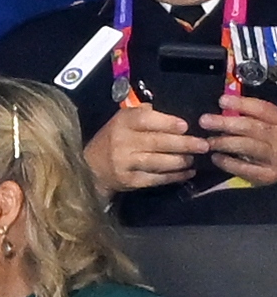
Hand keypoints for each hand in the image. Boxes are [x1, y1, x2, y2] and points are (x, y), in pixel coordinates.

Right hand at [84, 104, 209, 199]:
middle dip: (183, 144)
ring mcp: (125, 164)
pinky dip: (172, 177)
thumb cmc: (113, 139)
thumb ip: (144, 115)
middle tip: (203, 145)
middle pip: (157, 143)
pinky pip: (155, 179)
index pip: (146, 121)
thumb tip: (172, 117)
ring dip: (179, 161)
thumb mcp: (122, 120)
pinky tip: (186, 173)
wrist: (92, 167)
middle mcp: (123, 142)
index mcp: (122, 123)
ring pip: (157, 162)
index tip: (185, 126)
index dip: (167, 123)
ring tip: (195, 159)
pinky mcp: (129, 181)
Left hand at [200, 96, 276, 185]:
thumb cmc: (275, 144)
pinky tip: (215, 158)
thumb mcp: (272, 127)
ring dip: (224, 142)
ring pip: (246, 146)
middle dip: (226, 123)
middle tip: (204, 121)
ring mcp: (274, 158)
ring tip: (208, 141)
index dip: (241, 104)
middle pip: (251, 127)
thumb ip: (256, 119)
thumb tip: (229, 111)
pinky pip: (244, 168)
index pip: (262, 109)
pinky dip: (228, 163)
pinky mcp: (267, 176)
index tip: (222, 101)